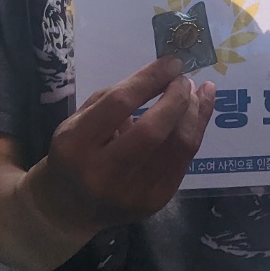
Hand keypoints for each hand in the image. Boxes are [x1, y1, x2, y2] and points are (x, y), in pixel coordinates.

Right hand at [34, 57, 214, 234]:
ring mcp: (132, 192)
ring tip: (197, 92)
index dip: (151, 78)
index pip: (120, 103)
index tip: (172, 62)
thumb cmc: (76, 151)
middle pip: (153, 130)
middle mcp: (103, 173)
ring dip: (194, 112)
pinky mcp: (155, 202)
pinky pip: (184, 161)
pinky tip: (199, 112)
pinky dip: (196, 131)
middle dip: (177, 98)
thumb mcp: (81, 119)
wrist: (70, 208)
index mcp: (76, 144)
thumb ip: (116, 97)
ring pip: (178, 146)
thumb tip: (165, 74)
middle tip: (184, 79)